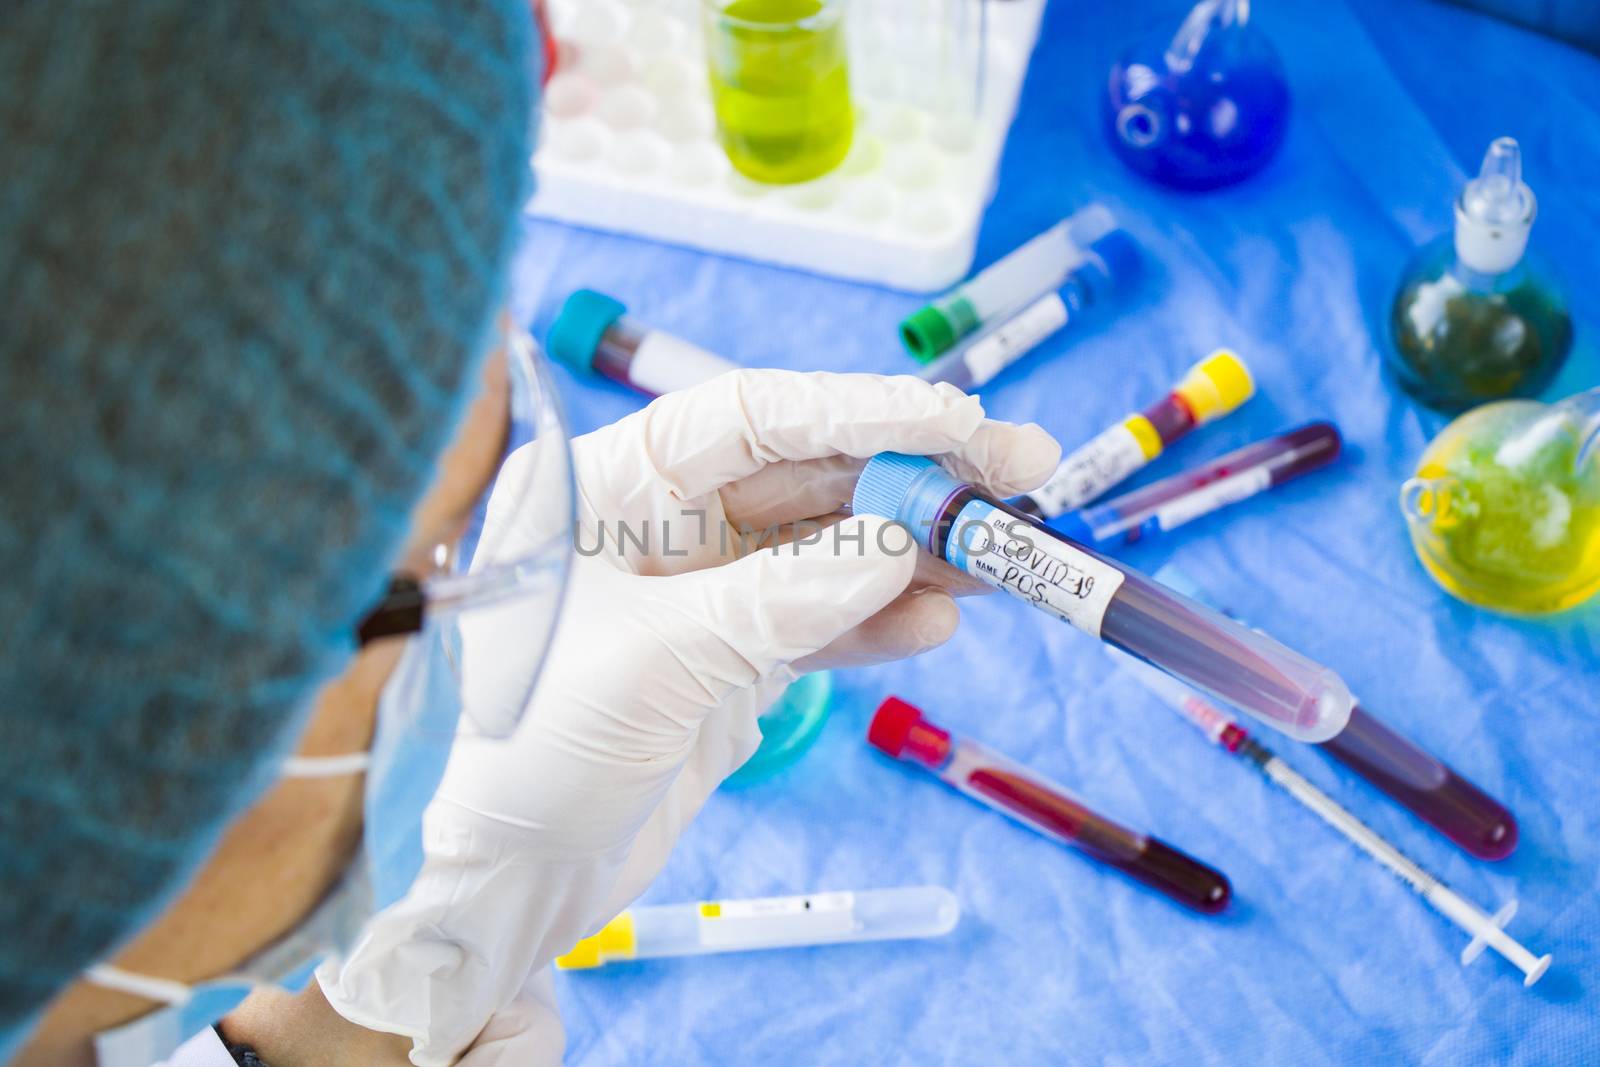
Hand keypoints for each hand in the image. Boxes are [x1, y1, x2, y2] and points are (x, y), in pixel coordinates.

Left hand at [318, 371, 1058, 1064]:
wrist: (490, 882)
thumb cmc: (520, 753)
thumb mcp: (649, 663)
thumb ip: (774, 601)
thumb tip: (893, 549)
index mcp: (606, 484)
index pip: (747, 416)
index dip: (856, 410)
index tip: (954, 420)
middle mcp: (655, 522)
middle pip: (805, 476)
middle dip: (909, 475)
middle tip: (1018, 473)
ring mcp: (697, 592)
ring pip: (826, 549)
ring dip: (913, 550)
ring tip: (1000, 554)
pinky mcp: (724, 661)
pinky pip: (818, 624)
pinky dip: (879, 623)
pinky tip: (938, 619)